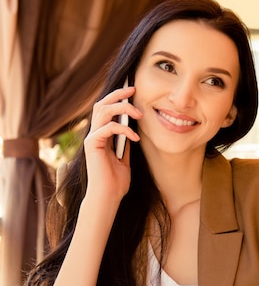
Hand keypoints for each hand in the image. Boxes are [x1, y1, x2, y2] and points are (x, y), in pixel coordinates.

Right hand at [84, 86, 141, 202]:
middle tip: (133, 89)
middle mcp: (95, 134)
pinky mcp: (92, 144)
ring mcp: (92, 138)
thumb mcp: (125, 158)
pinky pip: (108, 128)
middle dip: (117, 94)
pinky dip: (123, 129)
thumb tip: (132, 129)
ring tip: (139, 114)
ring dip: (122, 108)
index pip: (106, 109)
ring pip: (103, 111)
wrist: (108, 196)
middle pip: (102, 104)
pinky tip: (135, 138)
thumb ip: (125, 143)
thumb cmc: (116, 181)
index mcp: (102, 135)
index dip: (117, 98)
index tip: (132, 91)